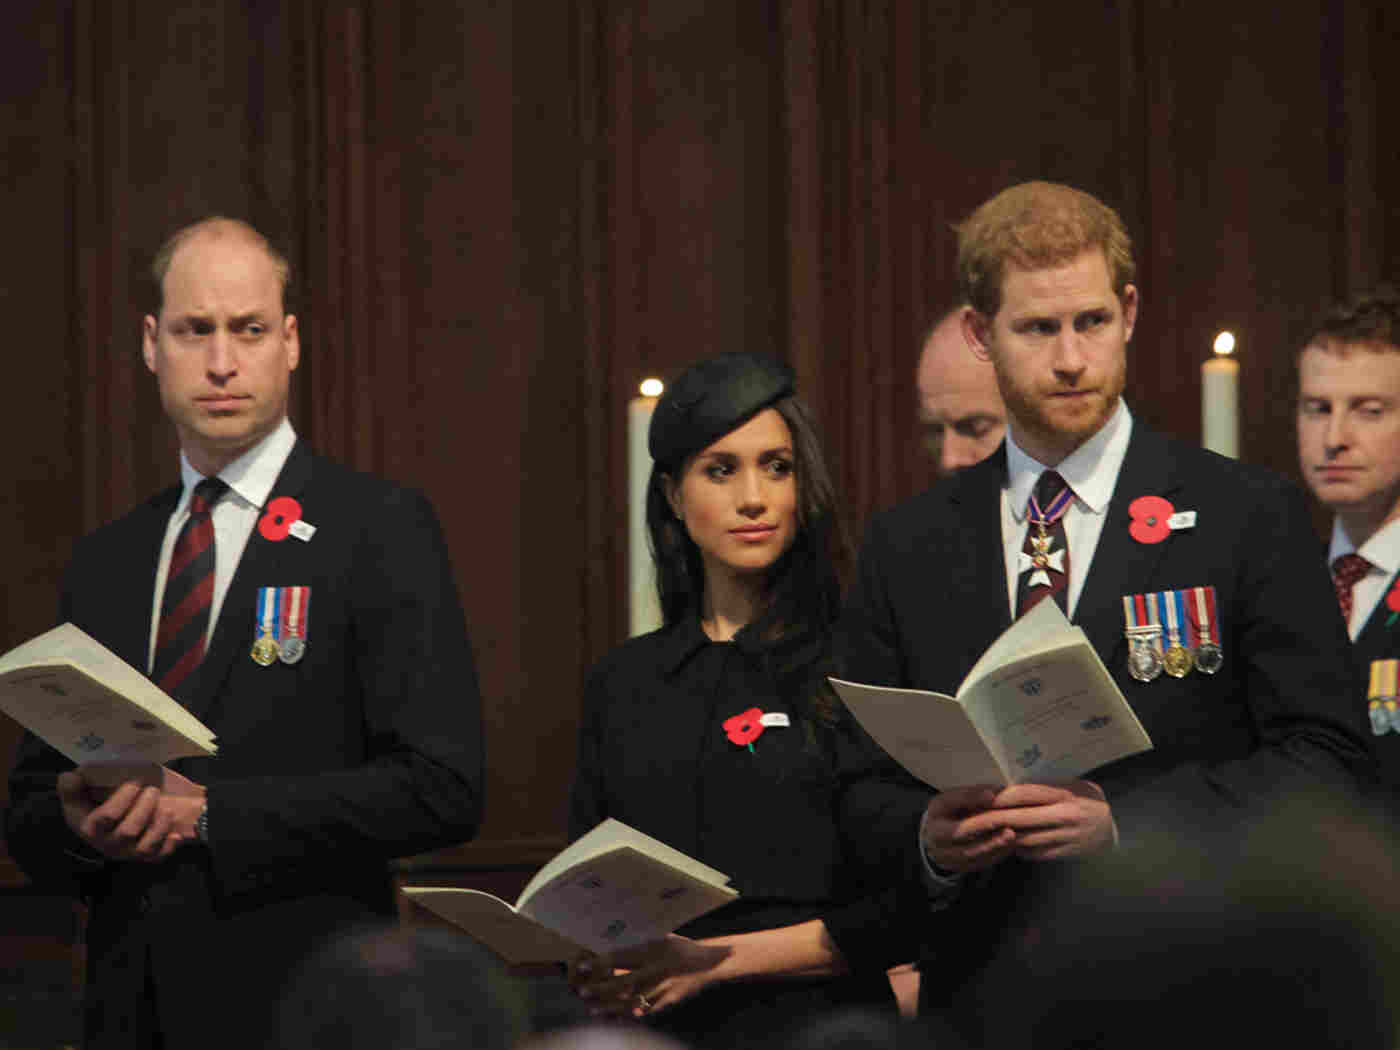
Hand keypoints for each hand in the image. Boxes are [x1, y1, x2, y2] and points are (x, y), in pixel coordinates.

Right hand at [57, 769, 203, 861]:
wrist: (114, 821)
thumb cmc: (98, 803)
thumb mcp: (81, 794)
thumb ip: (73, 786)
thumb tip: (69, 777)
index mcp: (90, 828)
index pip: (104, 818)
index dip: (121, 801)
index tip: (134, 783)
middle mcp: (108, 843)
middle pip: (128, 831)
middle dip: (143, 809)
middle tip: (152, 790)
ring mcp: (128, 852)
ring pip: (144, 847)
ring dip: (158, 827)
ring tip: (167, 809)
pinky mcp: (146, 856)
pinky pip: (159, 856)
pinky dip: (168, 845)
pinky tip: (175, 833)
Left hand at [570, 936, 732, 1017]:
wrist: (708, 964)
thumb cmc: (680, 947)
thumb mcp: (661, 938)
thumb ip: (639, 945)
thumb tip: (609, 948)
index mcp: (654, 950)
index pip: (622, 957)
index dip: (600, 963)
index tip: (581, 966)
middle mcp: (657, 970)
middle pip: (623, 983)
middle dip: (601, 989)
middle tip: (583, 992)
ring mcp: (662, 988)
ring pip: (631, 1001)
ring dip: (610, 1006)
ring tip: (592, 1009)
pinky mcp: (666, 1001)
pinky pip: (644, 1011)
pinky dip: (626, 1015)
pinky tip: (613, 1017)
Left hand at [922, 781, 1115, 868]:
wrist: (1115, 833)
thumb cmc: (1089, 802)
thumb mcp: (1075, 785)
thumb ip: (1048, 785)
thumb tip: (1013, 782)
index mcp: (1065, 796)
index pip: (1026, 795)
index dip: (1001, 796)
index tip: (982, 796)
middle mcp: (1064, 818)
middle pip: (1019, 818)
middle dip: (993, 818)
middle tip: (971, 816)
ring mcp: (1063, 839)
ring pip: (1022, 838)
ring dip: (1001, 834)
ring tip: (981, 830)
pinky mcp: (1061, 854)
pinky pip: (1031, 852)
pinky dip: (1015, 847)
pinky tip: (1002, 841)